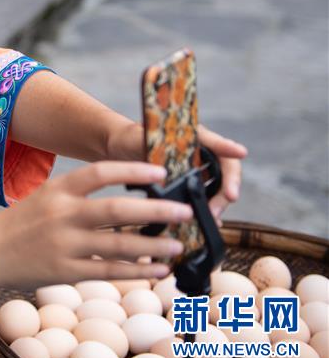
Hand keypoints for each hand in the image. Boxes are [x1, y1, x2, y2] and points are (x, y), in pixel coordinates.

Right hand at [0, 162, 193, 289]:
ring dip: (153, 246)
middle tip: (185, 210)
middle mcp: (62, 215)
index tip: (162, 173)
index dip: (133, 171)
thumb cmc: (21, 223)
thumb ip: (80, 196)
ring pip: (119, 245)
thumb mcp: (46, 197)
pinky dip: (138, 272)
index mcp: (58, 190)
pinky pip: (109, 272)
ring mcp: (64, 245)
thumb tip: (129, 202)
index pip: (100, 172)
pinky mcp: (65, 272)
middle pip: (117, 211)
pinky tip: (158, 270)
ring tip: (178, 243)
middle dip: (156, 211)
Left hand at [106, 122, 246, 222]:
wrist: (117, 148)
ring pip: (217, 187)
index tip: (240, 152)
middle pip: (224, 169)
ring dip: (217, 203)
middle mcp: (199, 152)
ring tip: (212, 218)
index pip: (215, 141)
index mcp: (192, 136)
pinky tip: (206, 222)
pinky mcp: (188, 185)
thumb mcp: (141, 139)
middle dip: (227, 188)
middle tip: (222, 204)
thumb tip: (165, 174)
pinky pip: (203, 198)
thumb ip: (154, 150)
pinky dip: (206, 209)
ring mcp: (196, 169)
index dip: (228, 148)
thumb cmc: (130, 138)